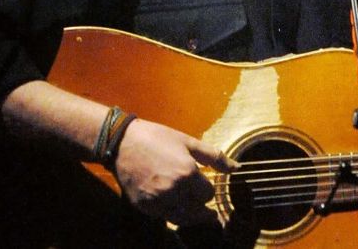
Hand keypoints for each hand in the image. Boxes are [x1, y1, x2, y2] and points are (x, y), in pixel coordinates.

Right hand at [112, 118, 237, 226]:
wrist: (121, 143)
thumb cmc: (156, 138)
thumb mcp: (187, 141)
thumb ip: (214, 156)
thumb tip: (236, 168)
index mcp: (187, 173)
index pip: (208, 194)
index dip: (208, 190)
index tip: (205, 186)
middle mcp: (174, 191)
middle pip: (198, 211)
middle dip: (203, 207)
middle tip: (208, 210)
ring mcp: (158, 201)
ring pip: (183, 219)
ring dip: (191, 216)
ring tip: (195, 213)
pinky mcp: (144, 207)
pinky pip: (165, 217)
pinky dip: (172, 214)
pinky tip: (174, 207)